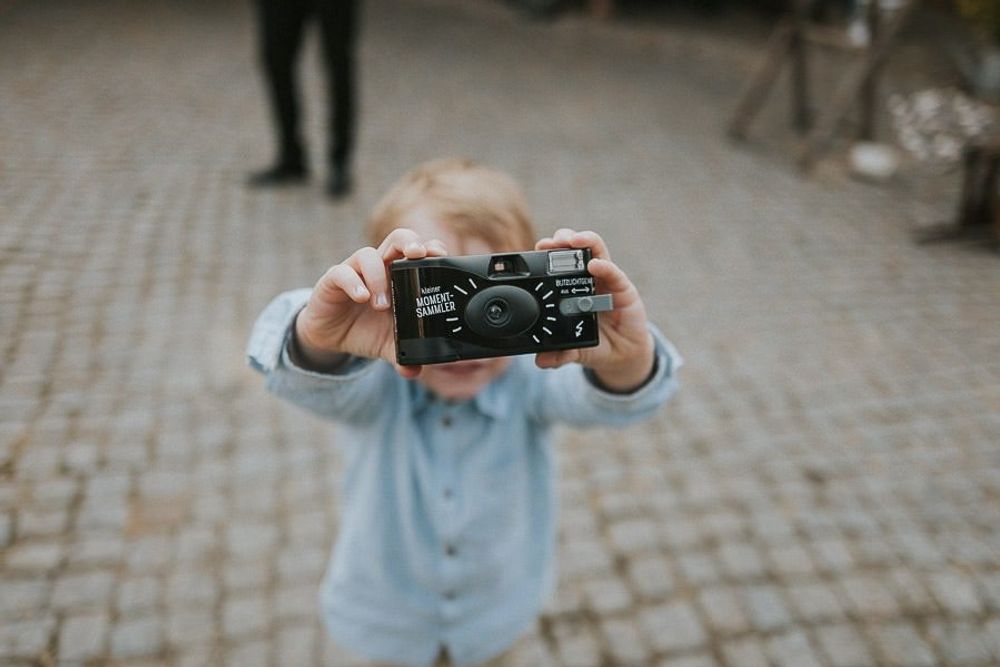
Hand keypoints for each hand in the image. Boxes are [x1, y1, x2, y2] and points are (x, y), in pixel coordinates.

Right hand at [294, 229, 447, 377]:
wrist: (331, 336)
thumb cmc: (365, 329)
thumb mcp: (388, 345)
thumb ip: (403, 354)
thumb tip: (414, 370)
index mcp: (398, 275)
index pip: (417, 251)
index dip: (430, 248)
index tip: (441, 255)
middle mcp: (379, 267)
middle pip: (397, 239)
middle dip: (409, 242)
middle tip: (417, 256)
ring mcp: (355, 271)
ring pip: (368, 255)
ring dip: (379, 277)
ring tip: (383, 305)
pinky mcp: (333, 280)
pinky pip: (342, 273)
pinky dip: (353, 283)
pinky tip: (362, 298)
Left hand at [534, 229, 654, 391]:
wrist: (623, 355)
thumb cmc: (596, 344)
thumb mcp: (574, 351)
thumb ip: (559, 354)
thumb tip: (541, 361)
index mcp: (571, 288)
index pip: (558, 263)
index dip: (548, 253)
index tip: (537, 248)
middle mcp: (588, 279)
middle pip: (575, 249)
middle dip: (562, 240)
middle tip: (550, 242)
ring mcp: (607, 281)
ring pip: (596, 251)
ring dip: (584, 241)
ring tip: (571, 240)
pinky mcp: (624, 289)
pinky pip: (614, 273)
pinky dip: (604, 266)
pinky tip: (595, 265)